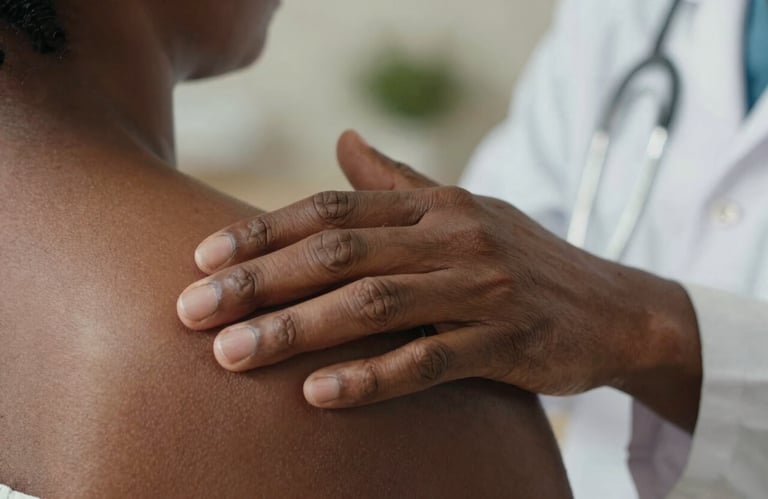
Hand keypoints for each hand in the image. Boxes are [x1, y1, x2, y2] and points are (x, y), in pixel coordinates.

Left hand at [178, 131, 701, 431]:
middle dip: (258, 282)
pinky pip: (429, 359)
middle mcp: (452, 237)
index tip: (202, 256)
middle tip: (191, 310)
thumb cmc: (521, 259)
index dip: (264, 232)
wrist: (615, 305)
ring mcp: (481, 289)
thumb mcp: (461, 211)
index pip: (333, 211)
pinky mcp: (507, 342)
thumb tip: (342, 140)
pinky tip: (317, 396)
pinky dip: (371, 376)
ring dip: (296, 331)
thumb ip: (398, 181)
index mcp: (434, 205)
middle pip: (338, 254)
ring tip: (232, 356)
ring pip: (372, 305)